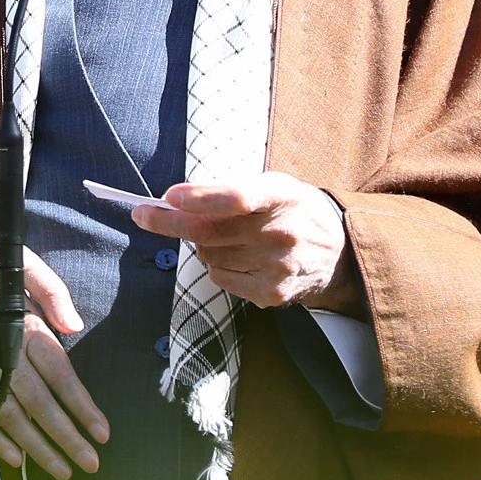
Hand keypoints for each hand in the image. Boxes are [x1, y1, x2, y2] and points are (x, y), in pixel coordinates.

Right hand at [0, 246, 107, 479]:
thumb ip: (53, 293)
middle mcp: (3, 352)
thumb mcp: (26, 265)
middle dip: (65, 436)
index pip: (60, 374)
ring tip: (61, 469)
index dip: (82, 406)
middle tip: (89, 463)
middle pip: (39, 403)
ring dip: (36, 447)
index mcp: (24, 327)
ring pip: (10, 416)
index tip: (102, 433)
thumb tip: (75, 326)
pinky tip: (16, 458)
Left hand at [128, 174, 355, 309]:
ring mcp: (278, 266)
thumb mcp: (272, 186)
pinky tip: (240, 258)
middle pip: (209, 232)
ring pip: (209, 255)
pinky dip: (217, 266)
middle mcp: (284, 232)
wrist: (337, 252)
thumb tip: (173, 202)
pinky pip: (220, 278)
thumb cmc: (291, 211)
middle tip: (143, 213)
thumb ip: (229, 190)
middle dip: (167, 222)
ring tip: (229, 237)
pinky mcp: (272, 293)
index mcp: (283, 195)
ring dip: (203, 245)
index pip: (239, 197)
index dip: (201, 197)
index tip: (169, 197)